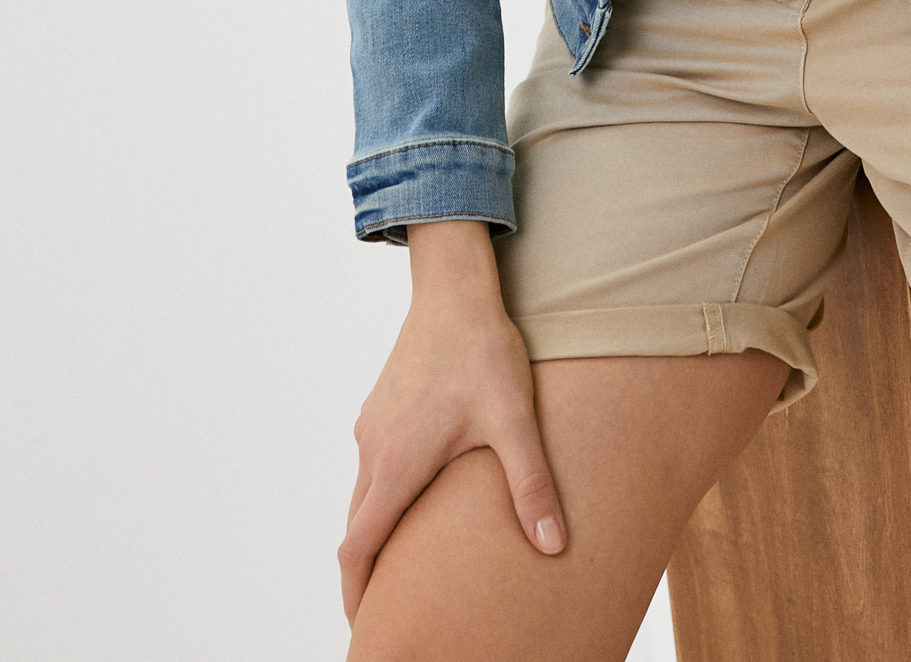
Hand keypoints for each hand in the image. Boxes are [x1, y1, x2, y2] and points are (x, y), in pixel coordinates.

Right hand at [338, 219, 566, 625]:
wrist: (455, 287)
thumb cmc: (483, 351)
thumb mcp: (514, 419)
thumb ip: (532, 485)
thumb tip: (554, 545)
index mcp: (396, 464)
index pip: (358, 548)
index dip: (359, 594)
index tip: (370, 623)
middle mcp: (373, 449)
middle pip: (356, 528)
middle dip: (368, 572)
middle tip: (391, 606)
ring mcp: (372, 425)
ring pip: (363, 494)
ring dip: (376, 530)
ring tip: (406, 560)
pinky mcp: (380, 405)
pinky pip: (372, 463)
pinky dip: (382, 494)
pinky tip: (417, 494)